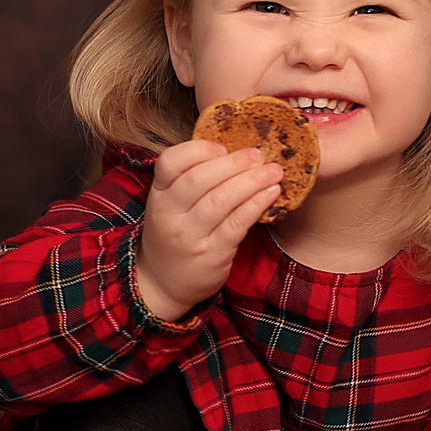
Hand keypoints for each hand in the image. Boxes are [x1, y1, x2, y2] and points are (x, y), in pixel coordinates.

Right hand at [132, 138, 287, 319]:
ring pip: (222, 200)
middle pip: (200, 179)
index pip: (170, 161)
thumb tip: (233, 152)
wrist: (164, 283)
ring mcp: (189, 236)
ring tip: (273, 172)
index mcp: (158, 195)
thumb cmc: (174, 235)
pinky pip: (237, 223)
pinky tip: (271, 194)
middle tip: (258, 155)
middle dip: (234, 163)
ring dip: (252, 181)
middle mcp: (169, 214)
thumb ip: (190, 180)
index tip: (222, 148)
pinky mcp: (212, 254)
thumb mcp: (169, 205)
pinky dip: (256, 204)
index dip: (199, 149)